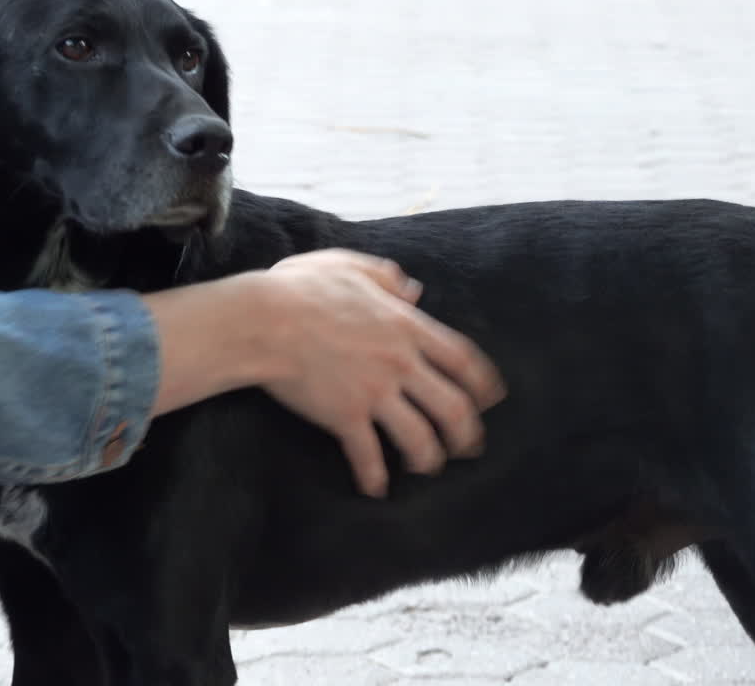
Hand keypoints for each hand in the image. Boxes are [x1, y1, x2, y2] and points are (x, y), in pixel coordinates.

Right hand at [259, 249, 505, 497]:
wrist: (263, 320)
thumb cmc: (299, 288)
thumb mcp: (349, 266)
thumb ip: (386, 278)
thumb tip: (414, 289)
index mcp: (405, 326)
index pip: (462, 359)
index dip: (483, 384)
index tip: (491, 400)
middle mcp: (400, 362)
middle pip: (453, 406)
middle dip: (467, 433)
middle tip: (468, 448)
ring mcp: (375, 392)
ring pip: (420, 437)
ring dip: (428, 459)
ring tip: (425, 468)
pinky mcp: (345, 417)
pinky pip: (369, 456)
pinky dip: (374, 477)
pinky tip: (375, 489)